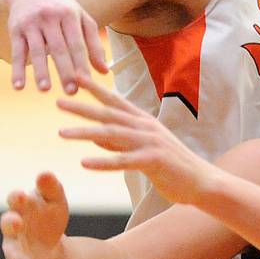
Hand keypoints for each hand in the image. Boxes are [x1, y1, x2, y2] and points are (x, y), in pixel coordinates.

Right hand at [0, 172, 70, 258]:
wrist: (49, 240)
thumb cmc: (48, 215)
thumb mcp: (55, 200)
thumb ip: (51, 188)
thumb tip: (45, 173)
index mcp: (20, 207)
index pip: (15, 199)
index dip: (17, 197)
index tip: (23, 195)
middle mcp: (13, 228)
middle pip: (7, 224)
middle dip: (11, 222)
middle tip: (16, 221)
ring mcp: (15, 249)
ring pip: (13, 255)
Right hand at [4, 0, 107, 92]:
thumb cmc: (62, 9)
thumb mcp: (81, 19)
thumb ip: (93, 45)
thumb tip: (104, 72)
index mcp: (69, 15)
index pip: (77, 43)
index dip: (82, 63)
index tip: (87, 83)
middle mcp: (50, 17)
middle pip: (59, 48)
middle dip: (65, 71)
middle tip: (71, 92)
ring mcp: (31, 22)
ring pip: (37, 50)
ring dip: (41, 71)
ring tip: (45, 90)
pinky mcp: (15, 29)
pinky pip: (17, 51)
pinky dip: (17, 70)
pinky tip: (18, 86)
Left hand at [56, 76, 218, 205]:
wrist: (202, 181)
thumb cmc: (172, 167)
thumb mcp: (144, 150)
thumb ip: (121, 142)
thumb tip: (97, 137)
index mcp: (143, 121)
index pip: (115, 100)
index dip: (95, 88)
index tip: (75, 77)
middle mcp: (145, 127)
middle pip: (109, 113)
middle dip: (82, 107)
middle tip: (58, 102)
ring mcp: (150, 142)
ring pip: (112, 134)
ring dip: (85, 133)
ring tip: (61, 134)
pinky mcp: (153, 160)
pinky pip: (123, 161)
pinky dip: (103, 162)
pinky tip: (84, 164)